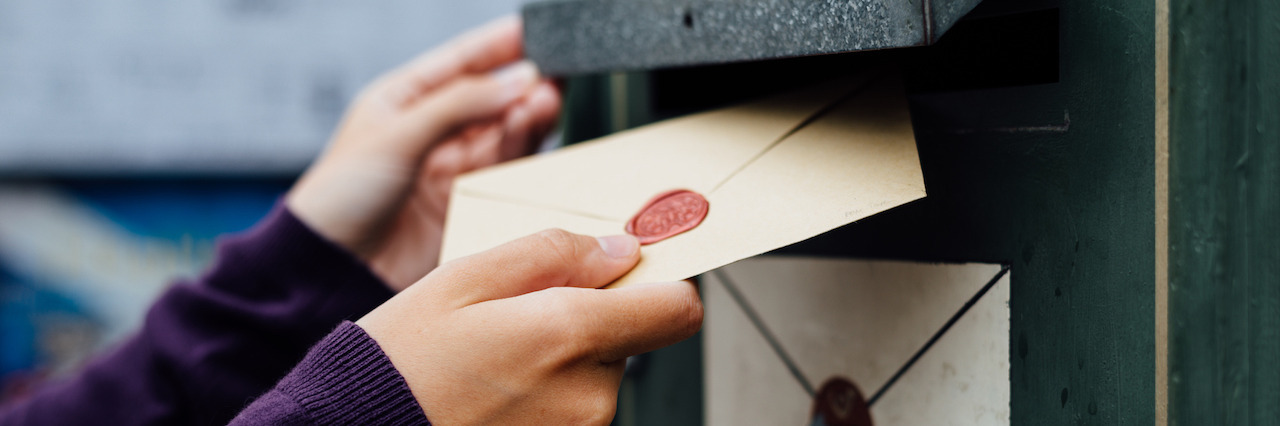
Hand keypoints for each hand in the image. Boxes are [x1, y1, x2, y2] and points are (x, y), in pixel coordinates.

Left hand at [287, 17, 560, 290]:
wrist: (332, 268)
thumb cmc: (339, 197)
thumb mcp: (397, 135)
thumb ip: (459, 105)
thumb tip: (517, 80)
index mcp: (401, 101)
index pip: (458, 62)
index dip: (495, 45)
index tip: (533, 31)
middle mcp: (429, 131)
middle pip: (487, 98)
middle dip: (520, 85)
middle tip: (550, 77)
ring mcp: (448, 168)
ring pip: (500, 133)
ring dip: (525, 116)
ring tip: (546, 103)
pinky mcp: (464, 203)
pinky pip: (502, 170)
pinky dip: (521, 150)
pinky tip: (532, 133)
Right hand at [357, 230, 703, 424]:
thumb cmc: (400, 363)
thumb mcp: (465, 279)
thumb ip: (553, 254)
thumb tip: (618, 250)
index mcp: (568, 335)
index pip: (679, 309)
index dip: (662, 283)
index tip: (633, 273)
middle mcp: (587, 396)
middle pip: (630, 338)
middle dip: (589, 320)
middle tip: (519, 319)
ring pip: (599, 375)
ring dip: (562, 360)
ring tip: (496, 361)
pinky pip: (574, 411)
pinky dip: (546, 396)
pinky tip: (495, 392)